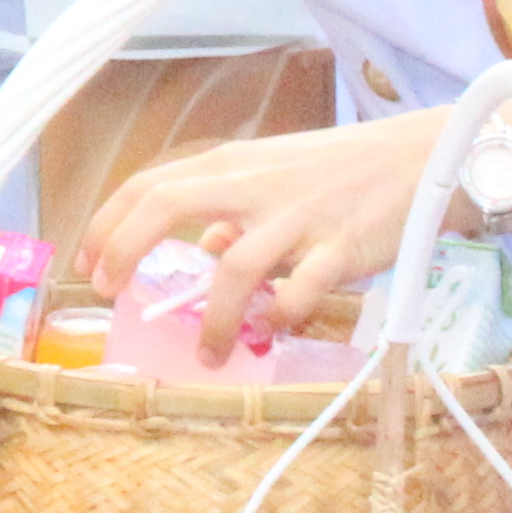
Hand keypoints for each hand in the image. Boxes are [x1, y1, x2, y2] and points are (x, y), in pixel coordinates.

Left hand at [74, 110, 446, 350]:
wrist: (423, 158)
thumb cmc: (344, 171)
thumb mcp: (277, 177)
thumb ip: (236, 212)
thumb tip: (207, 250)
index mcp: (234, 165)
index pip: (148, 184)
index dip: (108, 223)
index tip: (88, 264)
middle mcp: (255, 185)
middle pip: (166, 204)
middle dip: (125, 250)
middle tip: (110, 293)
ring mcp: (297, 216)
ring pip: (232, 267)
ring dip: (210, 318)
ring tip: (207, 354)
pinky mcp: (340, 247)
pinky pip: (299, 291)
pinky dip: (278, 317)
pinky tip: (271, 332)